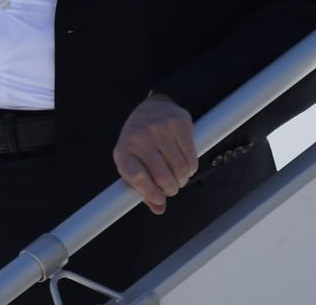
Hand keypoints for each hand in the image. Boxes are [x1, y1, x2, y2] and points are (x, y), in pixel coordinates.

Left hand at [112, 93, 196, 215]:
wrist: (151, 107)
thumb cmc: (140, 143)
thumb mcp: (134, 164)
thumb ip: (144, 189)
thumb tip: (159, 209)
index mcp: (123, 151)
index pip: (137, 178)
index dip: (151, 193)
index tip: (160, 199)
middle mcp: (139, 137)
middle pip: (161, 175)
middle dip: (171, 188)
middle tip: (173, 189)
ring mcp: (159, 128)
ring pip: (178, 166)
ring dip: (182, 179)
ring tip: (180, 178)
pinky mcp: (178, 123)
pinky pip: (190, 154)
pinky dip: (191, 166)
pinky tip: (187, 167)